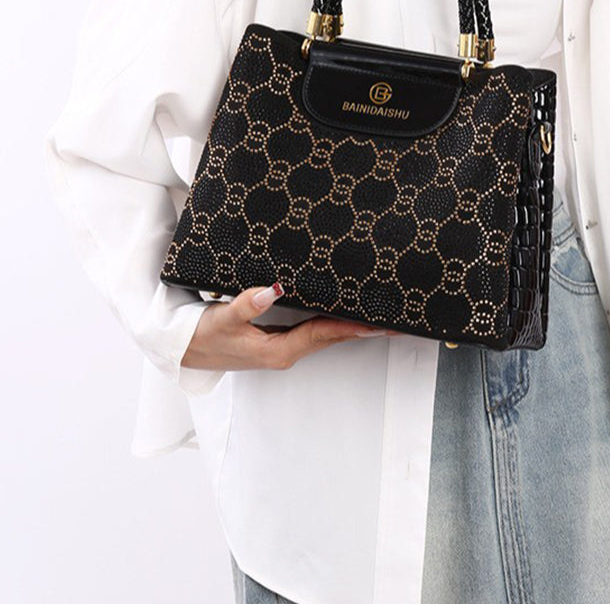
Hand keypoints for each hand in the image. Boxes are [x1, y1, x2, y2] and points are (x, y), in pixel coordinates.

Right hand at [181, 283, 401, 371]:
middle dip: (363, 329)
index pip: (321, 334)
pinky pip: (314, 331)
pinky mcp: (278, 341)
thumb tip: (271, 290)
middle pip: (332, 338)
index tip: (377, 324)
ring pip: (325, 335)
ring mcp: (283, 347)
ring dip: (352, 327)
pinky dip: (333, 323)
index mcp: (277, 351)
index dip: (350, 327)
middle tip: (394, 323)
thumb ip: (246, 305)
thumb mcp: (221, 319)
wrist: (182, 351)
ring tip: (381, 319)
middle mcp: (285, 352)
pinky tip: (345, 314)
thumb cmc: (200, 337)